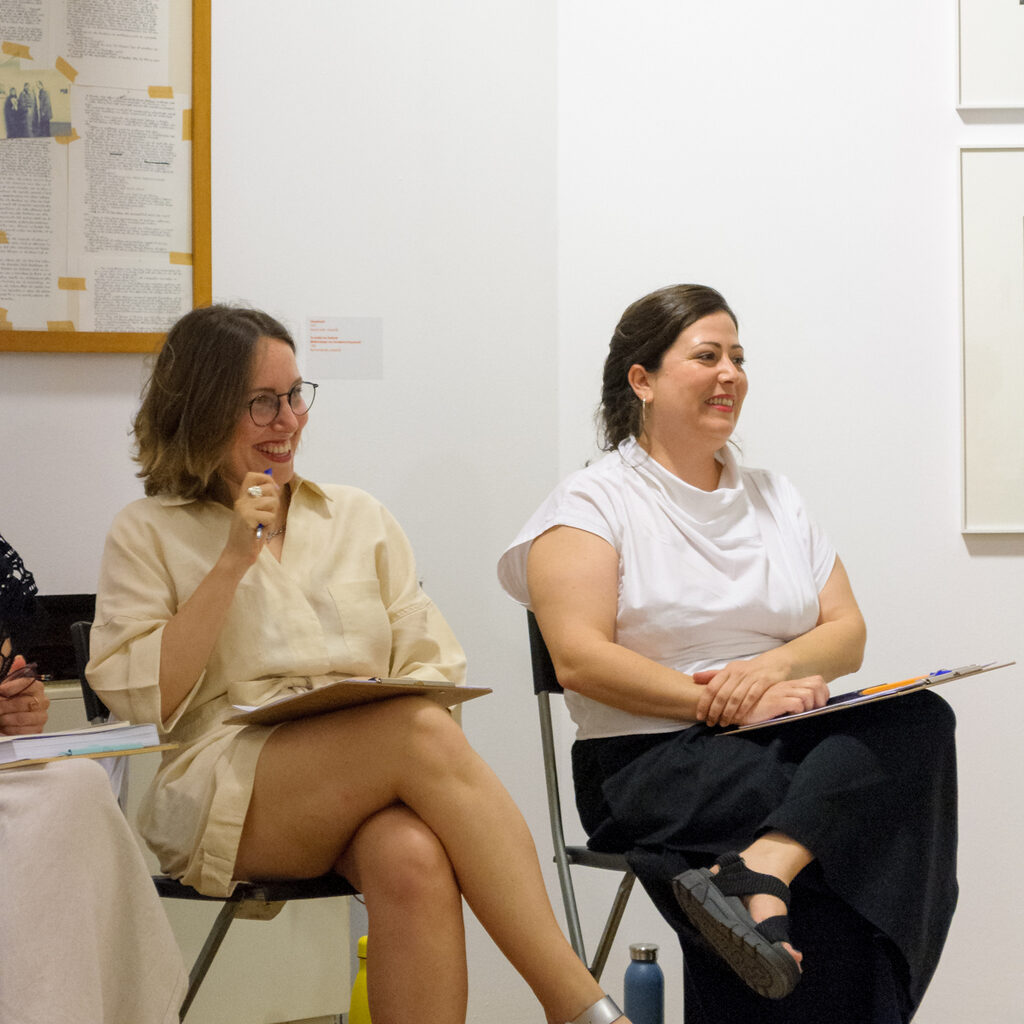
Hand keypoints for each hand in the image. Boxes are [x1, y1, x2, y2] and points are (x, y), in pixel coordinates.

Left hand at [0, 655, 48, 734]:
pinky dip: (11, 729)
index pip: (28, 683)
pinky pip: (23, 731)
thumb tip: (19, 658)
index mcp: (36, 687)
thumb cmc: (7, 702)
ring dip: (6, 719)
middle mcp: (42, 701)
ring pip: (22, 717)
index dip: (11, 687)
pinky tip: (6, 726)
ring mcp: (41, 716)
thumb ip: (14, 673)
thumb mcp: (7, 686)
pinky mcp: (37, 730)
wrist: (6, 721)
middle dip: (4, 706)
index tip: (1, 690)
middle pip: (23, 702)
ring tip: (0, 717)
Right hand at [224, 471, 281, 565]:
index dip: (266, 479)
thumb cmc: (251, 535)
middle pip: (269, 489)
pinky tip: (260, 530)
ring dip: (272, 516)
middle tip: (266, 516)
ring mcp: (243, 508)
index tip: (273, 490)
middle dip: (275, 503)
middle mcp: (241, 500)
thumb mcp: (257, 513)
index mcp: (242, 497)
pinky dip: (269, 525)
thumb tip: (276, 485)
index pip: (252, 476)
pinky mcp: (247, 517)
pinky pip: (270, 516)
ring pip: (272, 502)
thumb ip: (264, 499)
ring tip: (262, 524)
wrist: (238, 554)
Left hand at [693, 658, 827, 726]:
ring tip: (723, 723)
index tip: (700, 715)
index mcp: (727, 670)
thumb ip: (713, 676)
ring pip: (735, 697)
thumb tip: (694, 677)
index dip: (704, 702)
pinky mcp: (763, 682)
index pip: (711, 687)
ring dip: (728, 712)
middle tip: (710, 723)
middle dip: (714, 711)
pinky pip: (751, 697)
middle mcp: (737, 673)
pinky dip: (744, 709)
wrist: (775, 663)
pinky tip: (739, 719)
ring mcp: (750, 677)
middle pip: (722, 694)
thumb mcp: (731, 670)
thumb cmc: (749, 670)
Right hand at [737, 675, 828, 725]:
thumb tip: (808, 707)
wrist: (735, 709)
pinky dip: (799, 711)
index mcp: (788, 684)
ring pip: (809, 694)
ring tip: (801, 713)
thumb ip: (789, 698)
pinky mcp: (775, 701)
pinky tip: (791, 714)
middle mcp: (786, 685)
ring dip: (810, 706)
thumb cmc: (756, 708)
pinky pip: (797, 703)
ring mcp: (781, 692)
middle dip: (820, 700)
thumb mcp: (775, 700)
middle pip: (816, 684)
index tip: (818, 705)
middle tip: (812, 711)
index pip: (817, 680)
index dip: (823, 693)